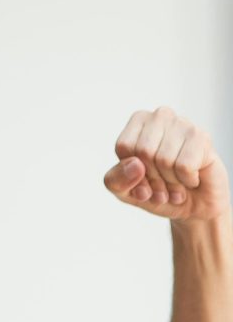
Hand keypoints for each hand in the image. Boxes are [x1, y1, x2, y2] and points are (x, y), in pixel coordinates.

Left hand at [103, 107, 229, 220]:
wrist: (192, 206)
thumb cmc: (155, 191)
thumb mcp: (123, 191)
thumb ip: (116, 179)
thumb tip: (135, 164)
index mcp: (138, 121)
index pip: (125, 145)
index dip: (131, 171)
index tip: (141, 179)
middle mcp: (162, 116)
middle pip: (144, 151)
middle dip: (152, 178)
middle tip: (161, 186)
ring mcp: (184, 125)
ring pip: (165, 159)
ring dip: (169, 183)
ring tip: (175, 184)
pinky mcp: (203, 139)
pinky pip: (185, 165)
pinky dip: (186, 181)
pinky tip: (190, 180)